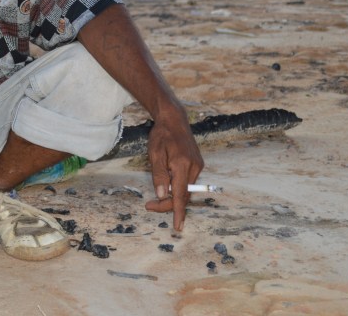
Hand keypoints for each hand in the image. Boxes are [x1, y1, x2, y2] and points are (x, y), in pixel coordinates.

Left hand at [143, 108, 203, 230]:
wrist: (174, 120)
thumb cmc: (162, 135)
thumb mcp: (155, 154)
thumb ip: (159, 175)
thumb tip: (161, 195)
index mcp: (182, 165)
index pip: (180, 195)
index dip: (177, 212)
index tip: (177, 227)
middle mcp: (194, 168)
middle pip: (183, 195)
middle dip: (168, 204)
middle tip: (149, 205)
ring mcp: (198, 166)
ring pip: (186, 189)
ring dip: (173, 195)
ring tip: (156, 194)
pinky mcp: (198, 164)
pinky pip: (188, 182)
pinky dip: (178, 186)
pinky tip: (167, 181)